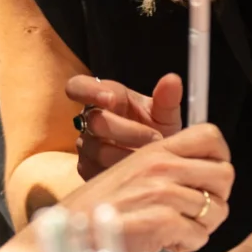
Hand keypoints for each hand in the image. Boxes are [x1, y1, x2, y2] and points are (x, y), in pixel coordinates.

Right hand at [64, 121, 231, 251]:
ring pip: (216, 210)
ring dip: (199, 227)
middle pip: (225, 174)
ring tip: (174, 229)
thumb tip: (211, 173)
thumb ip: (169, 166)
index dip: (221, 158)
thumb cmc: (103, 208)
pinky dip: (186, 245)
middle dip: (217, 199)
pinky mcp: (162, 221)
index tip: (210, 178)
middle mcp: (161, 166)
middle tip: (196, 211)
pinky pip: (199, 236)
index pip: (211, 136)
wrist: (74, 232)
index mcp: (156, 150)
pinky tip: (165, 241)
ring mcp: (162, 192)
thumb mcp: (135, 171)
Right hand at [67, 71, 184, 178]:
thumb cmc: (158, 130)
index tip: (111, 99)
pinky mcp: (87, 169)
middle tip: (156, 138)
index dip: (90, 91)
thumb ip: (167, 98)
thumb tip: (172, 79)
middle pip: (94, 121)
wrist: (160, 162)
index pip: (79, 86)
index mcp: (106, 96)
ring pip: (98, 150)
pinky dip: (122, 172)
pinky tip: (139, 171)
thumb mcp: (166, 115)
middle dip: (128, 131)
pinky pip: (99, 172)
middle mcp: (89, 119)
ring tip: (152, 157)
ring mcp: (86, 145)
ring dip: (128, 154)